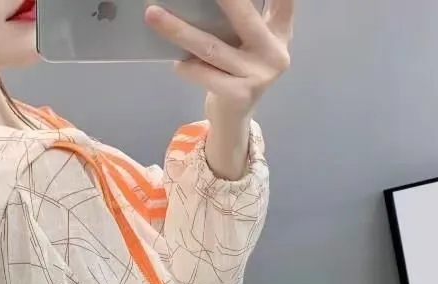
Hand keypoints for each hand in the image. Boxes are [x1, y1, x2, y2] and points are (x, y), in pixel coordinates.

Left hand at [145, 0, 294, 118]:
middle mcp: (274, 52)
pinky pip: (204, 74)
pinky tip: (178, 64)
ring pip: (212, 47)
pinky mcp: (240, 95)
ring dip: (179, 30)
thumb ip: (243, 18)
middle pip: (243, 15)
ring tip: (154, 15)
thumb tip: (201, 1)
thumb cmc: (238, 70)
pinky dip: (187, 67)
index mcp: (279, 32)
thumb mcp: (249, 41)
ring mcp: (258, 75)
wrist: (234, 117)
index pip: (283, 1)